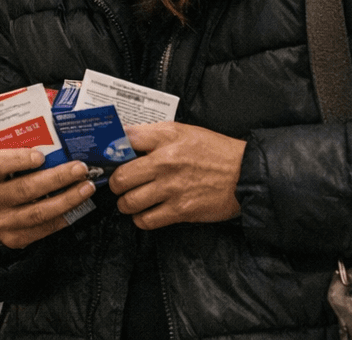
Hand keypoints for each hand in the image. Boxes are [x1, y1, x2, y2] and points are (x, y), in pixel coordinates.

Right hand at [0, 149, 94, 248]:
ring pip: (38, 212)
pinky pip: (44, 228)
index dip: (19, 159)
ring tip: (86, 187)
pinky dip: (65, 216)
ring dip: (67, 199)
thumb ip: (19, 154)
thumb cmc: (1, 179)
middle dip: (57, 178)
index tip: (41, 155)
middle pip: (25, 189)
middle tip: (80, 169)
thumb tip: (57, 146)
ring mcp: (0, 222)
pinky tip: (79, 205)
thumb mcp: (0, 163)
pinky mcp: (14, 239)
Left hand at [108, 122, 244, 229]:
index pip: (124, 140)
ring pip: (130, 201)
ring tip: (130, 201)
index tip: (105, 157)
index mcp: (165, 138)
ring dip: (125, 204)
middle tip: (119, 185)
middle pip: (120, 176)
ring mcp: (172, 188)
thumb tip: (123, 136)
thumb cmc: (215, 151)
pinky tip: (145, 214)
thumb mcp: (184, 132)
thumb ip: (153, 133)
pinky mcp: (181, 210)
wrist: (246, 174)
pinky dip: (141, 219)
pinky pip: (147, 220)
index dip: (109, 149)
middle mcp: (165, 162)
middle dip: (115, 184)